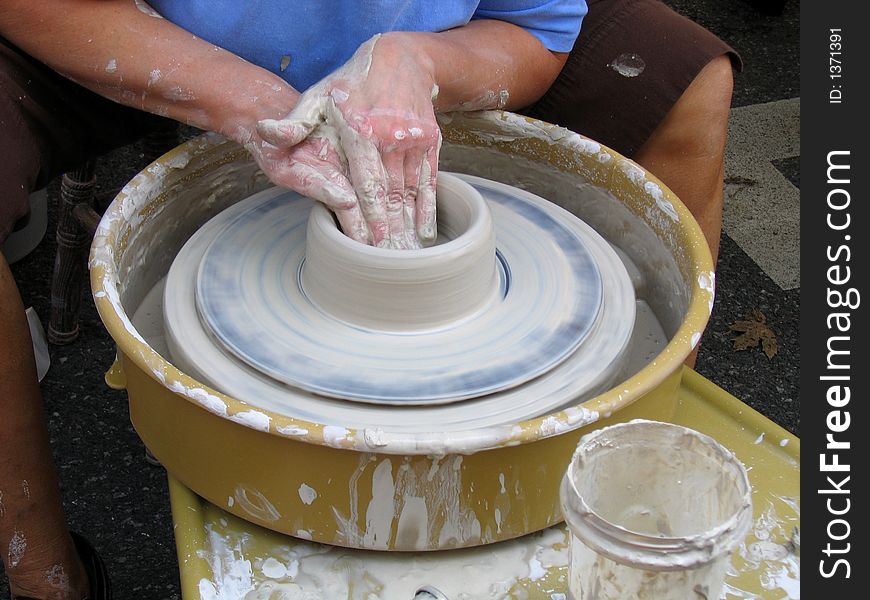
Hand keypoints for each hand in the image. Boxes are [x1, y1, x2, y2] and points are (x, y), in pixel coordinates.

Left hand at [252, 35, 440, 248]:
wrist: (402, 58)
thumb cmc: (352, 82)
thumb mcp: (318, 95)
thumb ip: (295, 120)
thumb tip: (267, 132)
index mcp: (360, 131)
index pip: (366, 183)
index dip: (370, 215)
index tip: (371, 242)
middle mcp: (390, 138)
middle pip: (390, 195)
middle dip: (391, 231)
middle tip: (389, 261)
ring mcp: (413, 141)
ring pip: (411, 192)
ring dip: (409, 226)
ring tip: (406, 255)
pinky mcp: (429, 142)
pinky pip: (429, 181)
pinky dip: (428, 208)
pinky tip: (425, 231)